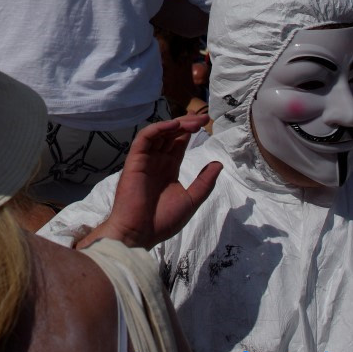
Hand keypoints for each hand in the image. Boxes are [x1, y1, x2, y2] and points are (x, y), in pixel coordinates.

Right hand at [76, 115, 221, 251]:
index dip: (190, 131)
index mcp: (168, 168)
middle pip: (171, 135)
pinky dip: (158, 129)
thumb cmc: (162, 220)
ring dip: (175, 124)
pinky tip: (173, 126)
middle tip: (203, 117)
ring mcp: (145, 159)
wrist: (140, 233)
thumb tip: (218, 164)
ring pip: (159, 133)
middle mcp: (157, 160)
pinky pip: (145, 139)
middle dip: (186, 124)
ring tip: (192, 121)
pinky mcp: (135, 160)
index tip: (205, 122)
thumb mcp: (190, 200)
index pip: (179, 143)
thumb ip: (204, 182)